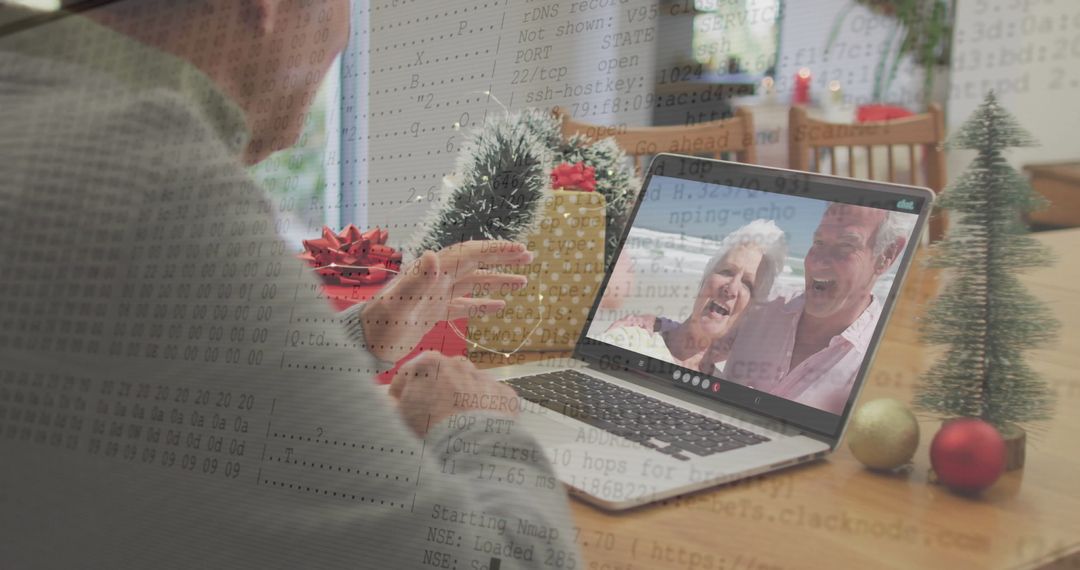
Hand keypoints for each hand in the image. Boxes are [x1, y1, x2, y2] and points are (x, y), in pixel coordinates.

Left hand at [360, 240, 532, 361]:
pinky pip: (464, 305)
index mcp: (431, 273)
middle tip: (529, 256)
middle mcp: (435, 280)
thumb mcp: (398, 304)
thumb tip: (435, 255)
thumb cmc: (378, 326)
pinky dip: (482, 304)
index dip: (495, 250)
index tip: (519, 248)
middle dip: (502, 259)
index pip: (469, 254)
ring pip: (473, 283)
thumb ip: (416, 280)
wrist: (363, 345)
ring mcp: (435, 297)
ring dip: (497, 281)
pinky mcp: (433, 314)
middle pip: (475, 263)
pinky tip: (500, 306)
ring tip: (524, 280)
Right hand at [388, 352, 519, 436]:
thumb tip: (391, 402)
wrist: (473, 447)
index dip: (399, 394)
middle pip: (439, 377)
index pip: (407, 375)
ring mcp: (483, 377)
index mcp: (429, 363)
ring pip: (466, 386)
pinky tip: (475, 428)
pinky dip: (482, 410)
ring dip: (459, 399)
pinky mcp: (503, 394)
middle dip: (433, 393)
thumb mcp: (399, 416)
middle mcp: (459, 364)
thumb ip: (393, 403)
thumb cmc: (430, 430)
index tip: (398, 408)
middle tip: (428, 418)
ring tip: (454, 424)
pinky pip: (488, 399)